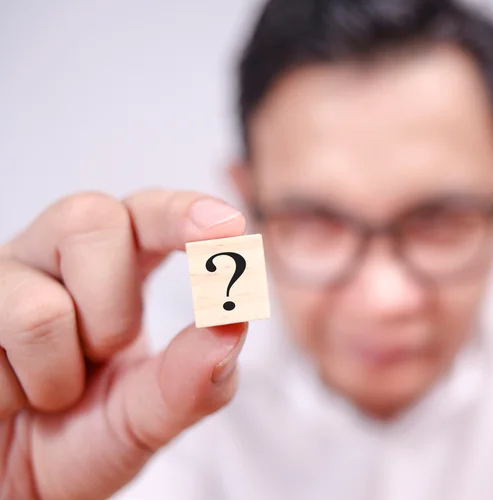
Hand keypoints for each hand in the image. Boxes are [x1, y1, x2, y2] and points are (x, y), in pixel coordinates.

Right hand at [0, 190, 247, 499]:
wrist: (14, 486)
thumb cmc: (85, 438)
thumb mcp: (149, 418)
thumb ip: (192, 379)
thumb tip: (233, 324)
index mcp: (121, 265)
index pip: (152, 213)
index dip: (183, 213)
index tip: (228, 228)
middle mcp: (58, 256)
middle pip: (91, 219)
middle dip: (114, 308)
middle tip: (105, 354)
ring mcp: (4, 280)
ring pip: (40, 310)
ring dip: (60, 374)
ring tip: (54, 393)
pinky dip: (14, 396)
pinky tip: (10, 397)